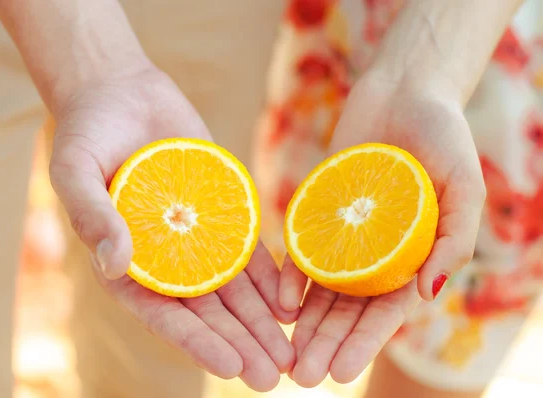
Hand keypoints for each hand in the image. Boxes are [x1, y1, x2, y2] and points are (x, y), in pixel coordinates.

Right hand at [49, 67, 297, 391]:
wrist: (120, 93)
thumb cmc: (86, 132)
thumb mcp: (75, 169)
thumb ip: (92, 215)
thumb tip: (115, 264)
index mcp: (125, 263)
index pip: (161, 313)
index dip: (195, 341)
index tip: (229, 365)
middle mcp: (164, 259)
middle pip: (206, 311)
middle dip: (239, 344)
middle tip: (271, 375)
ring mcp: (197, 238)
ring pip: (232, 290)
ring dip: (260, 322)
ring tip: (289, 354)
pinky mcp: (222, 213)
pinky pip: (248, 251)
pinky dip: (269, 278)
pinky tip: (291, 303)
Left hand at [280, 73, 485, 386]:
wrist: (403, 94)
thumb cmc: (443, 139)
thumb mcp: (463, 188)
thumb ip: (452, 241)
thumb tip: (428, 294)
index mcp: (411, 259)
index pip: (386, 313)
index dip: (364, 344)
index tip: (341, 373)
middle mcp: (374, 255)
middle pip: (347, 310)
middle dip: (326, 344)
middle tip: (300, 377)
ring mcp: (344, 236)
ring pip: (320, 290)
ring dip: (303, 324)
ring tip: (284, 355)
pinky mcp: (317, 213)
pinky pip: (300, 251)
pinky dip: (288, 277)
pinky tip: (276, 303)